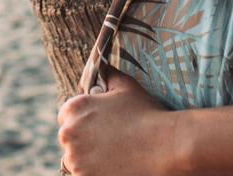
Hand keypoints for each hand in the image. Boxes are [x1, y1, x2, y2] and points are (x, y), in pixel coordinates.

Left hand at [57, 63, 176, 175]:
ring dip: (88, 159)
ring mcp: (75, 158)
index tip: (98, 128)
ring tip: (112, 156)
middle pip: (69, 139)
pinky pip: (83, 175)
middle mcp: (69, 133)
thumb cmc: (146, 114)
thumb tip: (102, 68)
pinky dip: (95, 172)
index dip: (83, 122)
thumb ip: (108, 75)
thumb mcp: (125, 86)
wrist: (166, 145)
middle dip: (84, 140)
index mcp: (73, 108)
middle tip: (108, 143)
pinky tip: (114, 166)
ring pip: (75, 160)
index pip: (65, 117)